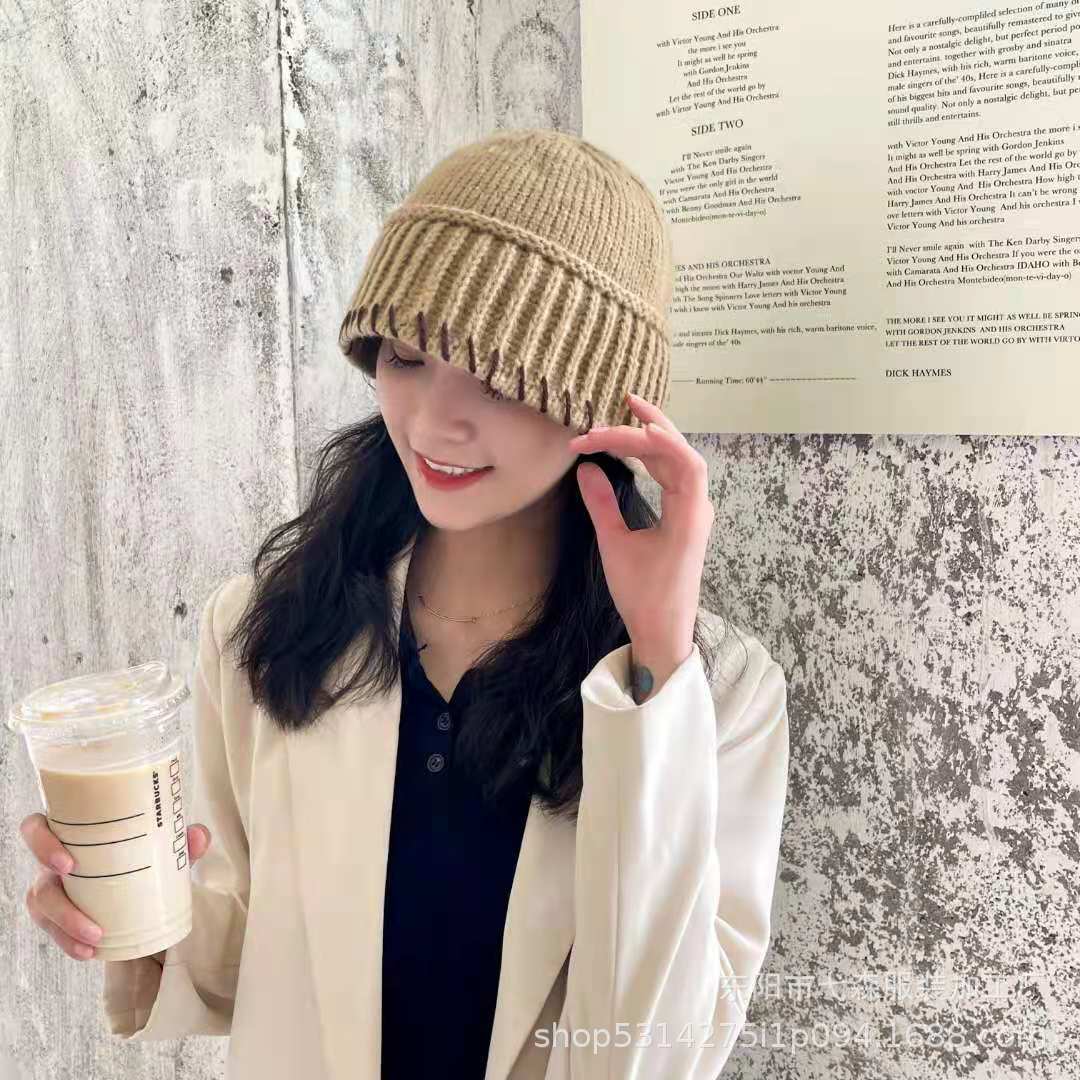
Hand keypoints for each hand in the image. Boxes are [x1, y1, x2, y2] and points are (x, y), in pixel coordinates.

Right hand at [20, 813, 211, 961]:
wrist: (140, 874)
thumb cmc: (140, 847)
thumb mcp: (159, 840)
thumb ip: (180, 837)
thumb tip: (197, 836)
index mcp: (70, 833)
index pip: (35, 829)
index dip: (40, 843)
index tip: (67, 864)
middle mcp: (54, 862)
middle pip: (37, 882)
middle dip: (57, 904)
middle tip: (88, 918)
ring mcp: (52, 890)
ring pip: (44, 912)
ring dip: (66, 929)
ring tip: (96, 940)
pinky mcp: (57, 914)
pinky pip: (54, 931)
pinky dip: (70, 942)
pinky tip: (90, 952)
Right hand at [568, 391, 714, 663]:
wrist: (664, 631)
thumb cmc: (643, 596)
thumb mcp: (617, 549)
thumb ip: (602, 505)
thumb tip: (586, 467)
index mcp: (690, 515)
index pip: (679, 460)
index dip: (653, 437)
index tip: (614, 430)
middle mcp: (698, 507)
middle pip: (681, 453)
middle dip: (651, 426)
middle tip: (624, 401)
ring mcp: (694, 512)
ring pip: (678, 462)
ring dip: (653, 439)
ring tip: (627, 415)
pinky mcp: (685, 518)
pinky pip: (674, 476)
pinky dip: (656, 458)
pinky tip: (638, 449)